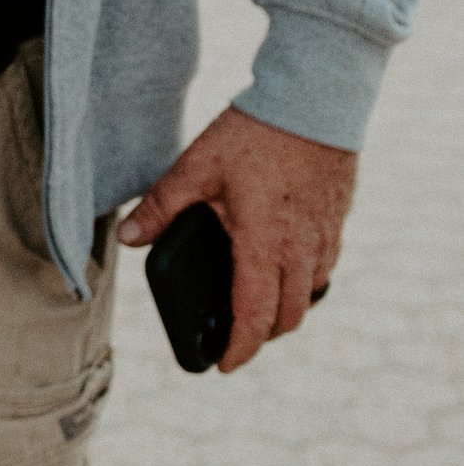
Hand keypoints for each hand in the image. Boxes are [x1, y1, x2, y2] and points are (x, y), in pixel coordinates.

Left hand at [117, 105, 356, 373]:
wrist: (313, 101)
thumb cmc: (254, 134)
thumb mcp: (195, 168)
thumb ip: (161, 206)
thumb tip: (127, 237)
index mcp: (264, 246)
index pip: (254, 317)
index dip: (240, 348)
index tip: (225, 365)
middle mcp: (301, 250)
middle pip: (288, 316)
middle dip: (262, 335)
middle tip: (236, 337)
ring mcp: (326, 236)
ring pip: (311, 293)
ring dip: (286, 309)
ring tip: (259, 305)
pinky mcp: (338, 219)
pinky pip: (326, 266)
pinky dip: (306, 279)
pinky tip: (286, 265)